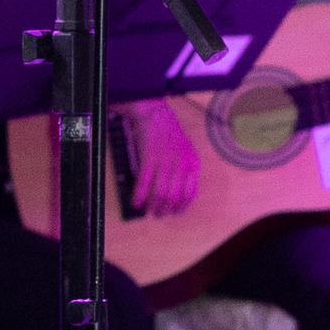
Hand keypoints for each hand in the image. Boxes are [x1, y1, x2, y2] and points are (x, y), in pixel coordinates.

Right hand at [122, 100, 202, 215]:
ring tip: (148, 210)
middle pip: (174, 197)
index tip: (173, 212)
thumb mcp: (185, 152)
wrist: (155, 115)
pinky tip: (136, 203)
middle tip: (158, 214)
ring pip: (160, 193)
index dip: (181, 207)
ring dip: (153, 206)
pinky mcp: (149, 158)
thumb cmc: (169, 134)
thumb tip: (180, 194)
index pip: (190, 194)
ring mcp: (166, 162)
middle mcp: (182, 164)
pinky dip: (139, 195)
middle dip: (165, 209)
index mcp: (193, 164)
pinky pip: (144, 183)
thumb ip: (185, 171)